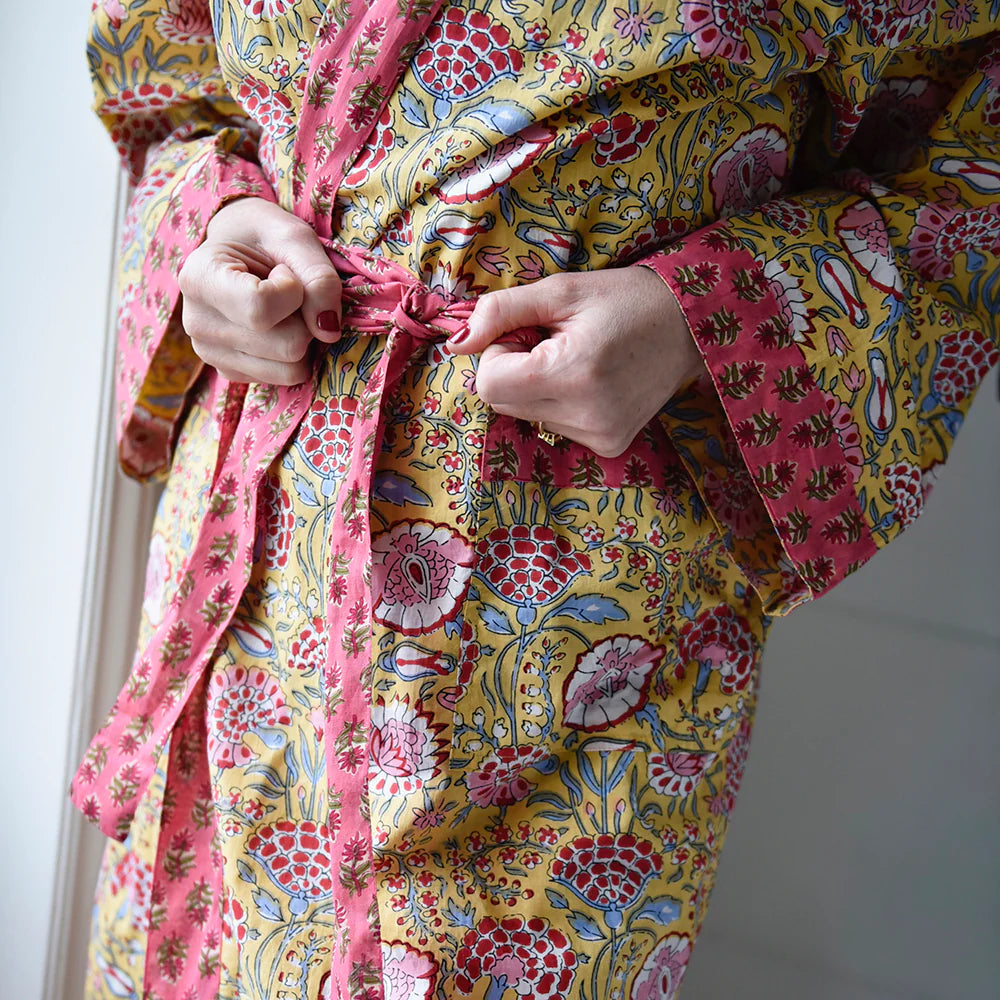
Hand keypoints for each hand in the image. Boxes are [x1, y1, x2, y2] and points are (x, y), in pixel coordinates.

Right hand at [178, 197, 342, 384]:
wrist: (239, 248)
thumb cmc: (265, 237)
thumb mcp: (296, 238)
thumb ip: (319, 278)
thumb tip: (328, 332)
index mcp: (200, 279)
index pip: (261, 309)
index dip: (293, 291)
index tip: (282, 271)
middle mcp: (197, 323)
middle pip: (287, 346)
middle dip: (305, 318)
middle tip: (288, 291)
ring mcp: (211, 354)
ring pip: (291, 369)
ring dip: (302, 337)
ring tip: (281, 308)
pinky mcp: (230, 373)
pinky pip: (285, 378)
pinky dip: (293, 354)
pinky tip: (275, 326)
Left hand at [447, 268, 705, 456]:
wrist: (691, 325)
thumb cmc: (624, 299)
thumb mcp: (560, 290)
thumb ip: (500, 312)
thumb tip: (456, 343)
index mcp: (570, 373)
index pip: (488, 384)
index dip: (499, 353)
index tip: (531, 333)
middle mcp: (585, 415)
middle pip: (502, 403)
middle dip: (515, 370)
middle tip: (555, 343)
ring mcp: (599, 436)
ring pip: (527, 415)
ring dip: (538, 386)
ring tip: (579, 359)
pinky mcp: (609, 445)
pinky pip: (555, 425)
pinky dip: (561, 403)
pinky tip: (593, 381)